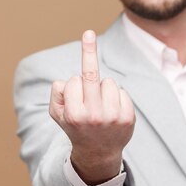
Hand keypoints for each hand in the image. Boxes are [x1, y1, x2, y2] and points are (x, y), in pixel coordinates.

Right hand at [49, 30, 134, 184]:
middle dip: (88, 50)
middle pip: (90, 75)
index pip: (74, 81)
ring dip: (103, 88)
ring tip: (101, 106)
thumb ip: (56, 96)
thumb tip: (67, 81)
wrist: (99, 153)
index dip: (73, 84)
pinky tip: (112, 111)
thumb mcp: (58, 115)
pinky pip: (121, 91)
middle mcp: (94, 116)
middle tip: (88, 32)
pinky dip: (116, 96)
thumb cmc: (76, 127)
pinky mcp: (128, 117)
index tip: (73, 89)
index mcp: (74, 114)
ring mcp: (113, 117)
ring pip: (108, 82)